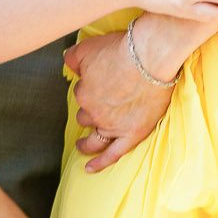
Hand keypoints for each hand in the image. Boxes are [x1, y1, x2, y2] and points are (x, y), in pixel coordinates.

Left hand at [64, 27, 172, 173]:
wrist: (151, 56)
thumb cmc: (122, 49)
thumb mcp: (88, 47)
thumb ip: (72, 58)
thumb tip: (67, 64)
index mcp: (84, 93)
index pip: (81, 94)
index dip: (89, 88)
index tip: (97, 83)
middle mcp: (95, 112)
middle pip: (86, 116)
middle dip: (89, 111)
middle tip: (97, 107)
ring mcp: (113, 125)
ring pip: (94, 137)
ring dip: (86, 142)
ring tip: (82, 144)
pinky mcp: (132, 133)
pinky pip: (112, 154)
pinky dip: (100, 163)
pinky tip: (89, 169)